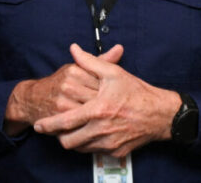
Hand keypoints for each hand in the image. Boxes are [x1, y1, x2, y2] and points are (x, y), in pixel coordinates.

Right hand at [2, 44, 120, 135]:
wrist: (33, 99)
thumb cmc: (60, 83)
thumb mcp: (77, 69)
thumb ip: (100, 61)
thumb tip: (120, 48)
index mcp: (75, 70)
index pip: (102, 81)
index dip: (110, 92)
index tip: (113, 97)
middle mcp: (69, 84)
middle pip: (99, 97)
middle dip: (106, 106)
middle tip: (112, 111)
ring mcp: (63, 101)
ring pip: (91, 112)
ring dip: (99, 118)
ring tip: (103, 119)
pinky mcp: (59, 117)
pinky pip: (81, 124)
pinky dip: (89, 126)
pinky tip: (94, 126)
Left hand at [32, 43, 179, 155]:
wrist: (161, 114)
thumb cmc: (137, 92)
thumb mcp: (113, 72)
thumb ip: (89, 61)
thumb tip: (73, 49)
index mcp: (97, 110)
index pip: (65, 122)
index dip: (48, 125)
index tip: (39, 125)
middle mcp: (102, 130)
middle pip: (68, 141)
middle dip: (58, 135)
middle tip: (55, 128)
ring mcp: (109, 143)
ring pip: (80, 148)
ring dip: (72, 139)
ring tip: (71, 129)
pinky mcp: (116, 152)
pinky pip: (94, 151)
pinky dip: (88, 143)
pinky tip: (89, 132)